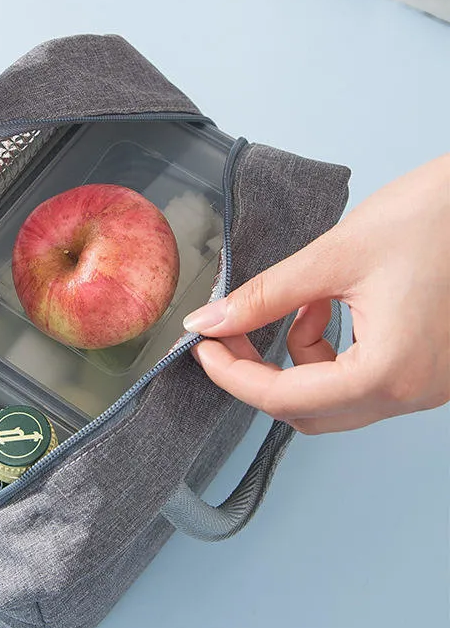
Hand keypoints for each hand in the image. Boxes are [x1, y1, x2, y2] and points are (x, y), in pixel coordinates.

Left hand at [185, 154, 449, 433]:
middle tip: (229, 333)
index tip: (201, 347)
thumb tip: (210, 322)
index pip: (286, 399)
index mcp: (391, 372)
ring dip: (296, 360)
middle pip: (308, 411)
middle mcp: (414, 392)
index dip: (232, 376)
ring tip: (296, 304)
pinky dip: (328, 352)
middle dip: (259, 374)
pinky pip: (361, 379)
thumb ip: (264, 297)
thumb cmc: (435, 216)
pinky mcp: (431, 369)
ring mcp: (428, 386)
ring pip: (333, 399)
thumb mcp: (333, 256)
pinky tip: (326, 306)